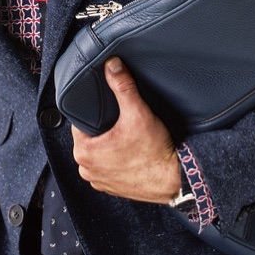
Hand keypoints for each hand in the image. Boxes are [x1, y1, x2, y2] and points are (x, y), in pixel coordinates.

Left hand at [71, 57, 180, 203]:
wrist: (174, 179)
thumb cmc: (155, 152)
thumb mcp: (137, 113)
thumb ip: (123, 86)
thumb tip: (112, 65)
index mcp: (84, 152)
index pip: (80, 122)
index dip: (95, 113)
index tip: (110, 111)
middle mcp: (86, 169)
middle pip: (90, 138)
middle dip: (103, 129)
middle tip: (123, 124)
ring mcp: (99, 181)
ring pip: (99, 153)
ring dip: (109, 146)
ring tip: (128, 139)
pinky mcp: (112, 189)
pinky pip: (109, 168)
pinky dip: (117, 160)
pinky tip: (131, 154)